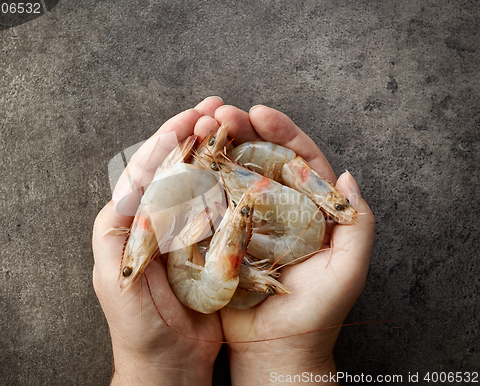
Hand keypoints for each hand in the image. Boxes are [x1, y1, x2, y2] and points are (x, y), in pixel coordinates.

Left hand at [92, 97, 225, 384]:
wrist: (168, 362)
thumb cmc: (139, 326)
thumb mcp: (117, 278)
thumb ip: (117, 233)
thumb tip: (131, 188)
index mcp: (130, 222)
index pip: (147, 168)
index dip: (168, 139)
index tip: (192, 117)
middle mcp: (156, 220)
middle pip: (174, 166)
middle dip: (194, 134)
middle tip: (218, 108)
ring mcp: (184, 230)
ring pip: (199, 180)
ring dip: (215, 151)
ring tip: (234, 125)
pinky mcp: (207, 245)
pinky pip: (218, 206)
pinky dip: (230, 183)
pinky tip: (245, 165)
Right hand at [196, 104, 375, 384]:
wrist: (276, 348)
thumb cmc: (316, 312)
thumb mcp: (348, 268)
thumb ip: (358, 223)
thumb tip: (348, 176)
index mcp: (309, 209)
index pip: (298, 160)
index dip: (282, 132)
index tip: (260, 113)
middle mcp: (277, 209)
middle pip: (261, 159)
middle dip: (242, 132)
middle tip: (221, 114)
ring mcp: (247, 220)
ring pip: (233, 175)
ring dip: (218, 149)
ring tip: (199, 128)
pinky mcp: (222, 236)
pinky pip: (211, 202)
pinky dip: (200, 181)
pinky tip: (187, 161)